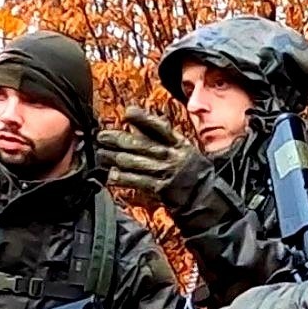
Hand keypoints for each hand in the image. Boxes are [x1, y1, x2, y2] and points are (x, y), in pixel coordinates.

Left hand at [96, 107, 210, 210]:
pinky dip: (122, 178)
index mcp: (178, 142)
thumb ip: (160, 135)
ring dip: (113, 158)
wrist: (206, 196)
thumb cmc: (191, 169)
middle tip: (101, 137)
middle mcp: (171, 155)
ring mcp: (165, 171)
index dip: (143, 118)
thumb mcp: (182, 147)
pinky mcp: (160, 188)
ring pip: (133, 162)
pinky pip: (137, 181)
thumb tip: (136, 123)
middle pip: (138, 144)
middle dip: (116, 139)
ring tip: (101, 155)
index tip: (127, 112)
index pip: (159, 126)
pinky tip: (112, 175)